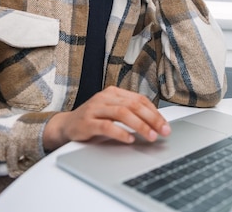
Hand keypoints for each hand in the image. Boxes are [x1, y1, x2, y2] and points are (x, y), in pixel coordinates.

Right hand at [42, 86, 170, 151]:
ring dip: (140, 126)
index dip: (155, 112)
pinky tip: (129, 139)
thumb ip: (130, 113)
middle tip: (163, 131)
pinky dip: (120, 133)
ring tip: (150, 136)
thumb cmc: (93, 120)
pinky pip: (106, 126)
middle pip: (133, 105)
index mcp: (113, 92)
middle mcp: (104, 97)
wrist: (66, 126)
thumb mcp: (112, 112)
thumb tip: (156, 123)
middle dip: (152, 119)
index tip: (165, 125)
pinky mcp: (86, 122)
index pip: (139, 99)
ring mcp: (94, 109)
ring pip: (122, 113)